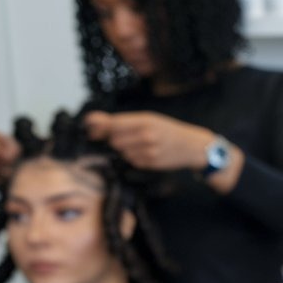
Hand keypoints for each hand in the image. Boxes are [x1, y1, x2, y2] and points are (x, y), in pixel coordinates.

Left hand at [83, 110, 213, 171]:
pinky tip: (146, 153)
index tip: (90, 128)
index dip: (99, 127)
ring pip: (122, 152)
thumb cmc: (170, 130)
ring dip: (125, 149)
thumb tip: (92, 121)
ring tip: (140, 145)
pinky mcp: (150, 163)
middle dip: (115, 139)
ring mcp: (148, 151)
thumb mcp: (150, 119)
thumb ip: (123, 121)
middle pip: (114, 140)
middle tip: (127, 136)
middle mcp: (146, 136)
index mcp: (145, 121)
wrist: (192, 146)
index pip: (113, 124)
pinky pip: (132, 161)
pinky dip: (135, 157)